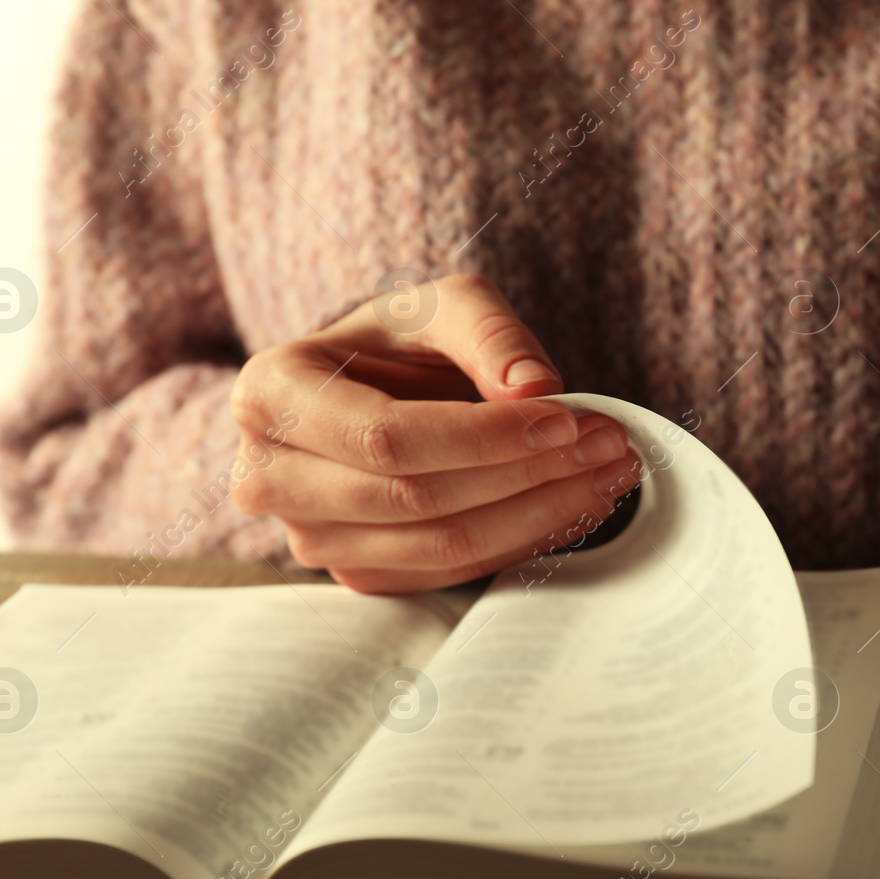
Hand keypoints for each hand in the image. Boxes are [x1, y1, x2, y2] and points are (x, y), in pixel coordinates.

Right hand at [229, 273, 639, 592]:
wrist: (370, 388)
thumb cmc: (401, 340)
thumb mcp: (441, 304)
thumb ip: (489, 332)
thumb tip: (537, 389)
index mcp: (272, 392)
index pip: (387, 437)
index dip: (483, 437)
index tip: (566, 419)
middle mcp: (269, 474)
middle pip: (416, 497)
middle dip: (527, 473)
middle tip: (609, 445)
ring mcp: (308, 536)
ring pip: (439, 545)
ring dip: (539, 513)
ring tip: (609, 472)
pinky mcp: (353, 574)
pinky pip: (448, 573)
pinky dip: (521, 541)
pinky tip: (574, 504)